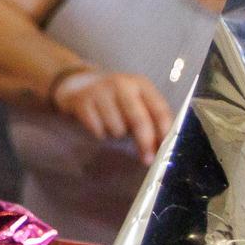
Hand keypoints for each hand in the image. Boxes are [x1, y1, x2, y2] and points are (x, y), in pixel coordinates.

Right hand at [53, 67, 173, 159]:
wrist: (79, 84)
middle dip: (144, 142)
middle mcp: (121, 84)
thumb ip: (151, 120)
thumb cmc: (115, 100)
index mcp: (141, 84)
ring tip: (112, 126)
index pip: (159, 110)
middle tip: (147, 159)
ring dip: (116, 134)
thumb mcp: (136, 102)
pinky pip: (97, 129)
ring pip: (116, 127)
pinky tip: (97, 124)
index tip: (165, 152)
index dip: (164, 133)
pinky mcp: (82, 100)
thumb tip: (162, 147)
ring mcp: (100, 90)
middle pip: (139, 120)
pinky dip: (99, 133)